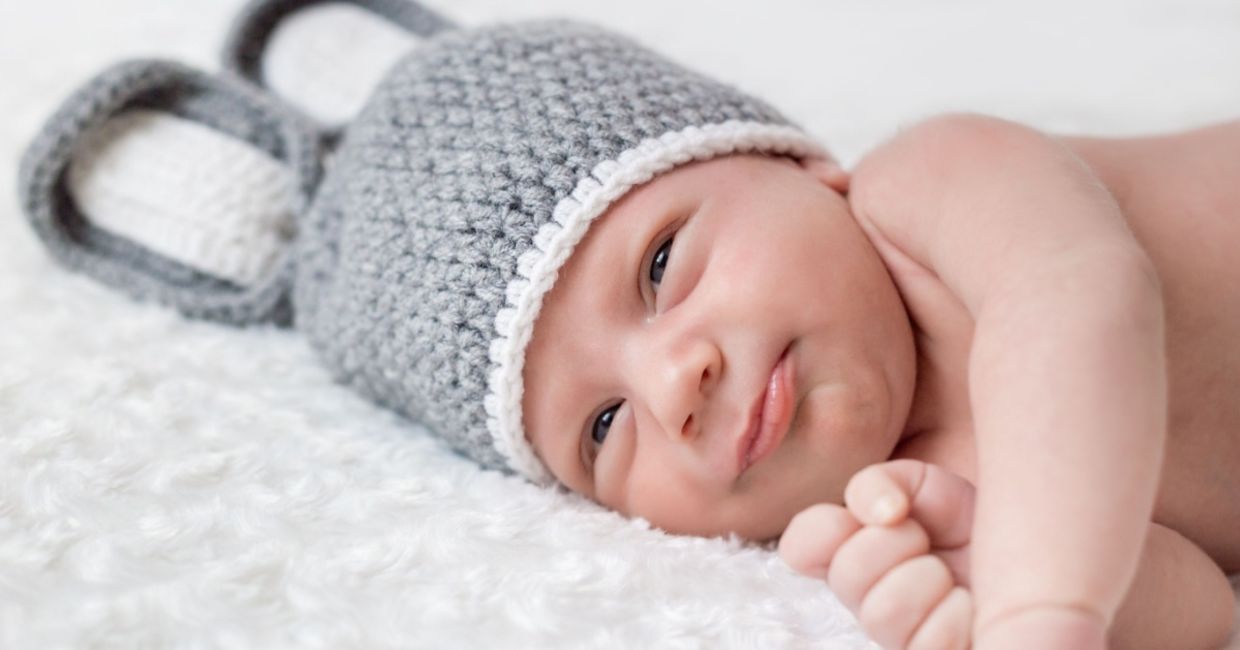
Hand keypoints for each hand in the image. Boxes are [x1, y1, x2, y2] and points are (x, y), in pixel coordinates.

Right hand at [779, 460, 976, 649]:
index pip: (801, 546)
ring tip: (950, 576)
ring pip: (884, 611)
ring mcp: (896, 637)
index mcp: (853, 551)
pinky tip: (971, 608)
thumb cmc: (971, 528)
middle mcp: (865, 598)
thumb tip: (881, 512)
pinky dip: (958, 615)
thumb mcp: (926, 486)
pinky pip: (928, 642)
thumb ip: (882, 482)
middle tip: (926, 540)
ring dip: (927, 580)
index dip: (825, 529)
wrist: (1025, 561)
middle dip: (895, 543)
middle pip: (845, 576)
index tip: (884, 513)